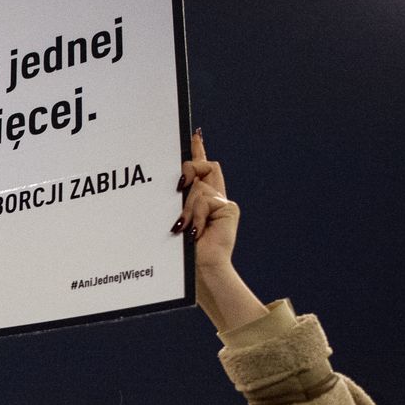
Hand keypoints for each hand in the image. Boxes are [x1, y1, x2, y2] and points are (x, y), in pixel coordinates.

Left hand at [173, 129, 265, 331]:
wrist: (199, 269)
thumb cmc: (181, 251)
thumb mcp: (176, 219)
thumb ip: (178, 200)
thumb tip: (175, 182)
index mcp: (200, 200)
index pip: (201, 169)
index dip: (198, 150)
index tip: (195, 135)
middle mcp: (214, 197)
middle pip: (202, 167)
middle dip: (188, 170)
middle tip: (177, 186)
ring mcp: (222, 202)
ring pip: (198, 187)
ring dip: (185, 209)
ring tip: (183, 229)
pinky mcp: (228, 207)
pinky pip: (205, 199)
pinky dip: (196, 216)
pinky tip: (194, 232)